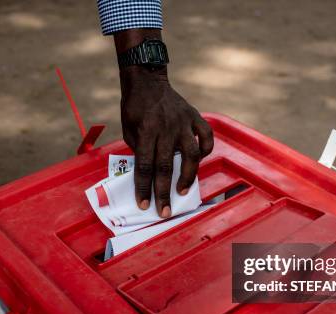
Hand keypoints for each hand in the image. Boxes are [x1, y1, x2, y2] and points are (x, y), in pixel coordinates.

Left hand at [115, 30, 212, 217]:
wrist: (147, 80)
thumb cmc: (134, 107)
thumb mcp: (128, 129)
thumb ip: (139, 150)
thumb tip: (148, 173)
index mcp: (146, 132)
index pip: (144, 166)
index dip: (144, 188)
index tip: (144, 205)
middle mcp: (166, 129)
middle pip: (166, 167)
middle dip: (164, 192)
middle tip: (165, 211)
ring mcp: (183, 123)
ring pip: (192, 154)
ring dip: (188, 176)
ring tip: (182, 191)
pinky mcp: (194, 117)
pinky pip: (206, 136)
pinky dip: (207, 149)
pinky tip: (201, 160)